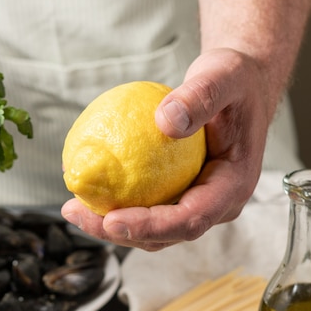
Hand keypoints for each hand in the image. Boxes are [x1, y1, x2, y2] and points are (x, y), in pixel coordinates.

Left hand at [61, 48, 271, 250]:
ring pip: (152, 228)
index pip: (191, 220)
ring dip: (110, 224)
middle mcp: (215, 203)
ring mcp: (196, 201)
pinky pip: (145, 204)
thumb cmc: (235, 80)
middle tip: (75, 213)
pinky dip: (115, 202)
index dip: (151, 227)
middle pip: (165, 234)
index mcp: (232, 187)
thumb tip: (165, 121)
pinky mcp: (179, 193)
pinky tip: (85, 186)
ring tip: (71, 207)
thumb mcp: (223, 75)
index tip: (112, 220)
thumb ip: (200, 97)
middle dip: (118, 233)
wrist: (239, 85)